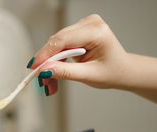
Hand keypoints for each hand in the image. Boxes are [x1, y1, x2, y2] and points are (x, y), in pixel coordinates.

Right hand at [28, 14, 156, 111]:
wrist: (123, 71)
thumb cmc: (112, 72)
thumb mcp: (89, 75)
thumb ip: (66, 72)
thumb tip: (45, 70)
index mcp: (97, 31)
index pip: (63, 40)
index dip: (45, 54)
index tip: (33, 67)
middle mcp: (90, 23)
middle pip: (58, 42)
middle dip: (47, 63)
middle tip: (42, 81)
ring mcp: (84, 26)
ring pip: (56, 44)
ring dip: (51, 64)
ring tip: (50, 83)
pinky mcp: (78, 32)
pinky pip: (60, 45)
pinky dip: (56, 60)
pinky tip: (55, 72)